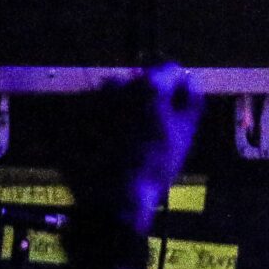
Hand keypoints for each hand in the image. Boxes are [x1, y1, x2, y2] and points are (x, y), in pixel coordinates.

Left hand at [74, 63, 201, 230]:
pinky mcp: (76, 118)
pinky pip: (95, 110)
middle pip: (139, 81)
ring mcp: (94, 101)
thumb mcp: (186, 133)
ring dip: (123, 107)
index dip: (176, 86)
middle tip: (150, 124)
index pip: (169, 70)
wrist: (115, 199)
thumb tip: (189, 80)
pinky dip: (102, 120)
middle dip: (146, 96)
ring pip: (115, 94)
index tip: (177, 105)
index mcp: (149, 85)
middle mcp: (118, 84)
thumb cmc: (156, 165)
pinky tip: (109, 142)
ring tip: (127, 135)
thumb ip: (192, 99)